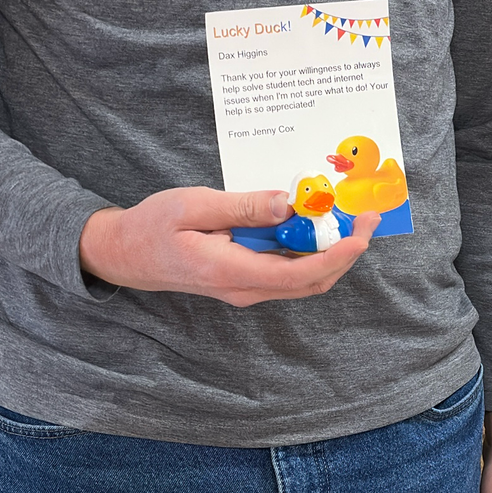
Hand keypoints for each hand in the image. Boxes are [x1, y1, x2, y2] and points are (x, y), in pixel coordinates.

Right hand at [80, 187, 377, 307]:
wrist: (125, 254)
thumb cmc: (152, 227)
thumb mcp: (192, 205)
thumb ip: (242, 207)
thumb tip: (287, 203)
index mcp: (232, 272)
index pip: (299, 273)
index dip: (337, 256)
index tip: (361, 233)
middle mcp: (245, 288)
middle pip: (311, 280)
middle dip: (346, 251)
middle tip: (366, 216)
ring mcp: (247, 287)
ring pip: (303, 278)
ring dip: (331, 251)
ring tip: (348, 216)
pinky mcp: (246, 279)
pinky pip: (288, 270)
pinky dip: (310, 249)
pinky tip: (314, 222)